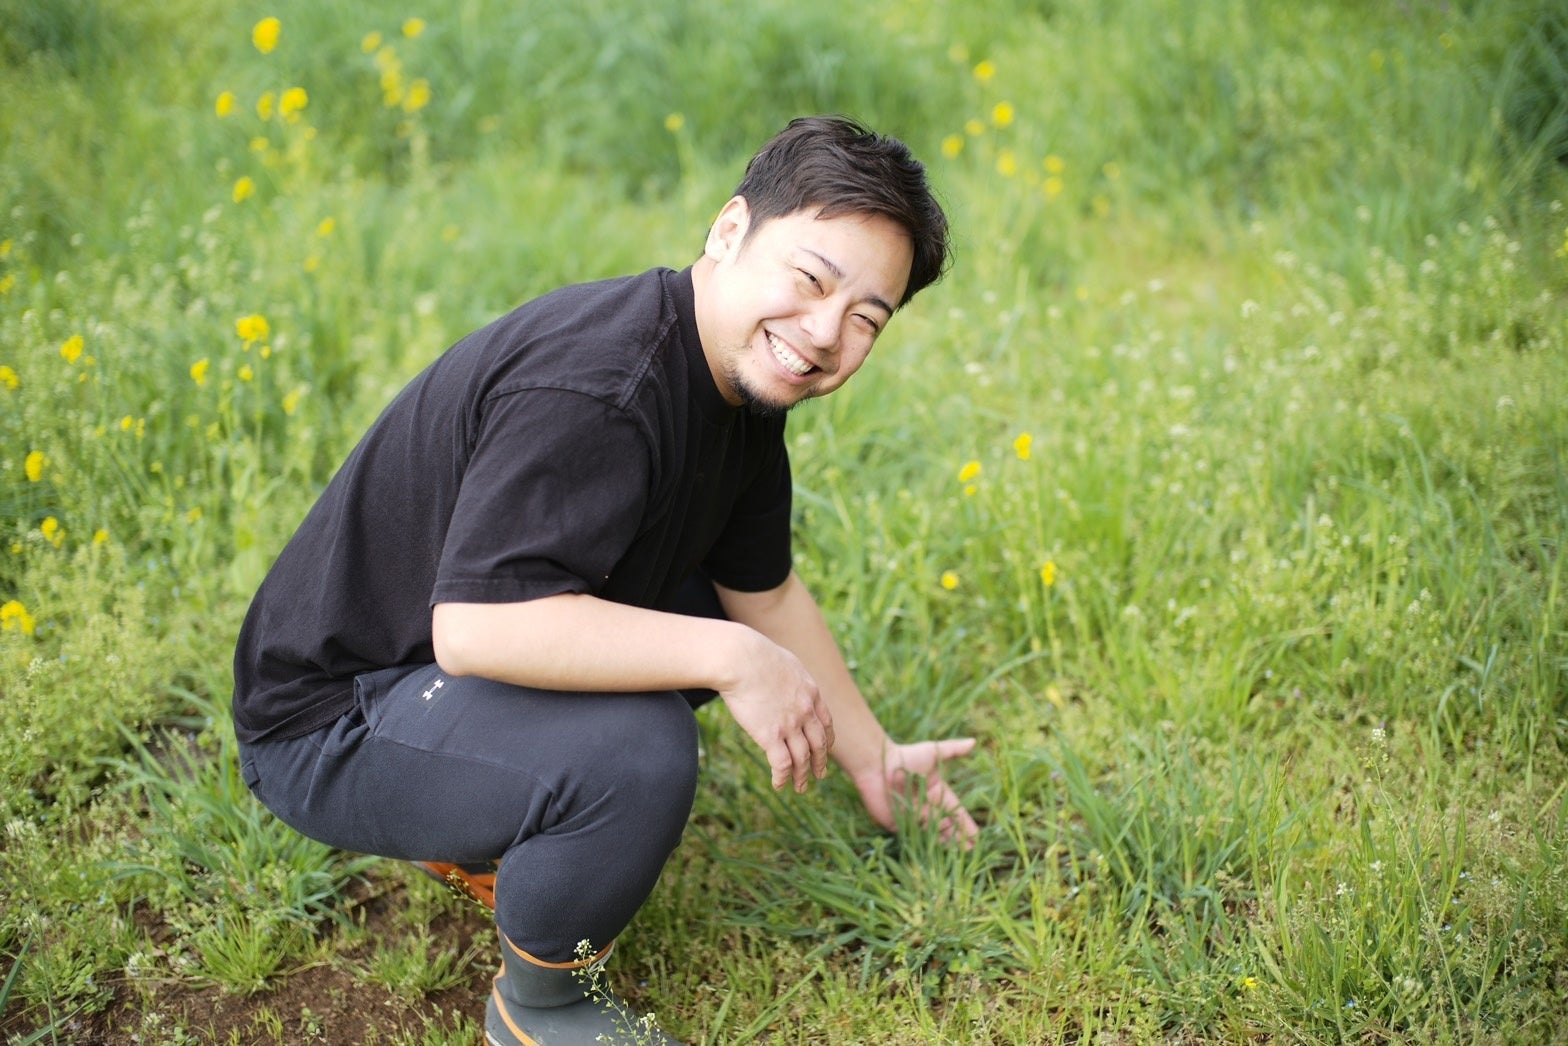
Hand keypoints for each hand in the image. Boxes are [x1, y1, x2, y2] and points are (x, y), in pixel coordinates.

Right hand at [718, 632, 835, 792]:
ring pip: (803, 758)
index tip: (825, 749)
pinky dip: (782, 778)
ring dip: (802, 776)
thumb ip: (791, 676)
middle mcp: (805, 711)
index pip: (826, 722)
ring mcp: (790, 724)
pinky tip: (779, 785)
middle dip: (820, 762)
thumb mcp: (785, 661)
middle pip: (819, 744)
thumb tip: (785, 677)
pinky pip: (782, 764)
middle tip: (819, 775)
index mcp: (811, 692)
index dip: (827, 740)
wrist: (741, 658)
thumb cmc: (755, 654)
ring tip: (800, 788)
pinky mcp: (770, 735)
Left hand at [849, 737, 978, 846]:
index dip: (965, 823)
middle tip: (969, 850)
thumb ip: (952, 750)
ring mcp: (913, 816)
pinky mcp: (898, 824)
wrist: (876, 765)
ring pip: (932, 834)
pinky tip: (934, 855)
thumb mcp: (932, 751)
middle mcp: (926, 806)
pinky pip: (914, 837)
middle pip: (946, 825)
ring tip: (956, 855)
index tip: (976, 835)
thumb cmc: (905, 756)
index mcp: (936, 792)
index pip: (955, 810)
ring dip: (944, 843)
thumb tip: (973, 742)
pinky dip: (924, 846)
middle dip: (958, 837)